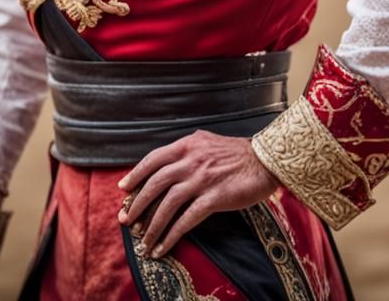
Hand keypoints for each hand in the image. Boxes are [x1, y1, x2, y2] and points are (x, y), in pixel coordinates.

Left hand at [117, 130, 279, 259]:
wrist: (265, 161)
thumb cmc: (237, 153)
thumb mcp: (206, 142)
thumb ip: (187, 150)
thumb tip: (167, 162)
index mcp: (187, 145)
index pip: (153, 159)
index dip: (136, 174)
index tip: (123, 189)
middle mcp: (191, 161)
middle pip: (155, 183)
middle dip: (137, 203)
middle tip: (125, 219)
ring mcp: (202, 180)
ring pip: (168, 204)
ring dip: (152, 225)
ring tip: (142, 240)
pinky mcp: (214, 199)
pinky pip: (187, 220)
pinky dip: (172, 235)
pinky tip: (163, 246)